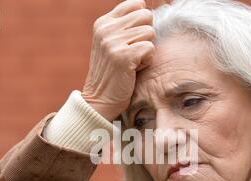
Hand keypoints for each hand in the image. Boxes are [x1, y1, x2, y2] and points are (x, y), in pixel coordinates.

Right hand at [81, 0, 154, 121]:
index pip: (136, 4)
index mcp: (103, 23)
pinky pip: (150, 48)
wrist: (100, 100)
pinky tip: (133, 70)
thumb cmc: (112, 73)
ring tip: (132, 62)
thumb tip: (149, 12)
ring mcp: (113, 42)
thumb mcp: (111, 44)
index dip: (143, 21)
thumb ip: (124, 26)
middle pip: (146, 16)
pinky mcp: (123, 56)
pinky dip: (146, 61)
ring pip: (150, 32)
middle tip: (133, 52)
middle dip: (146, 35)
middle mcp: (106, 29)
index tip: (135, 38)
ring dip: (146, 50)